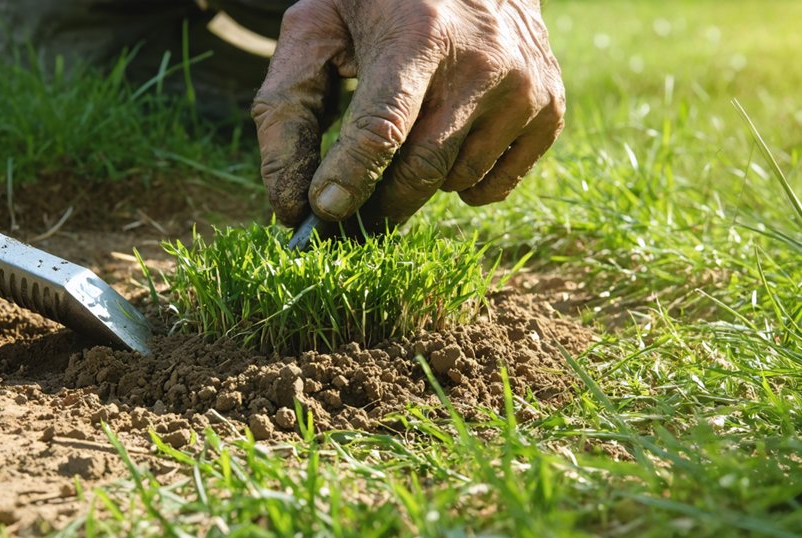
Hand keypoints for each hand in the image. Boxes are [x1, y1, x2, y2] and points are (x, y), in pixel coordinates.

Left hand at [252, 0, 564, 232]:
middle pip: (420, 169)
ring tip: (403, 143)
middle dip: (375, 205)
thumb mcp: (317, 28)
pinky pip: (494, 186)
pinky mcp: (548, 108)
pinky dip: (459, 184)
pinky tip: (444, 146)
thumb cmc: (376, 1)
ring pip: (454, 182)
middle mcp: (482, 62)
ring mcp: (524, 88)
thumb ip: (286, 109)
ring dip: (416, 184)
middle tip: (346, 217)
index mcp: (418, 34)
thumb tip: (289, 205)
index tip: (322, 211)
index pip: (383, 128)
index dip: (350, 178)